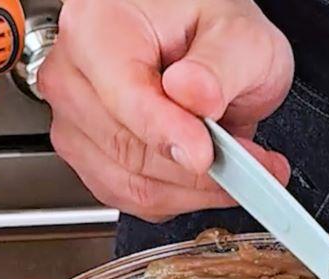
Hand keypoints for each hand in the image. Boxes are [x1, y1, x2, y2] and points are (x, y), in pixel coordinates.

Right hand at [39, 0, 293, 221]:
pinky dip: (179, 197)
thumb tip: (196, 97)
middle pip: (130, 150)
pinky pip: (132, 199)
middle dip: (198, 170)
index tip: (205, 154)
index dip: (168, 134)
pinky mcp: (90, 158)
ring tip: (239, 167)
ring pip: (132, 185)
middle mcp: (74, 76)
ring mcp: (75, 121)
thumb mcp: (239, 35)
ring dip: (194, 190)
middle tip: (253, 164)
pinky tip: (208, 177)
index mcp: (98, 29)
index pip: (125, 97)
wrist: (202, 45)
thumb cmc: (208, 28)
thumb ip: (220, 66)